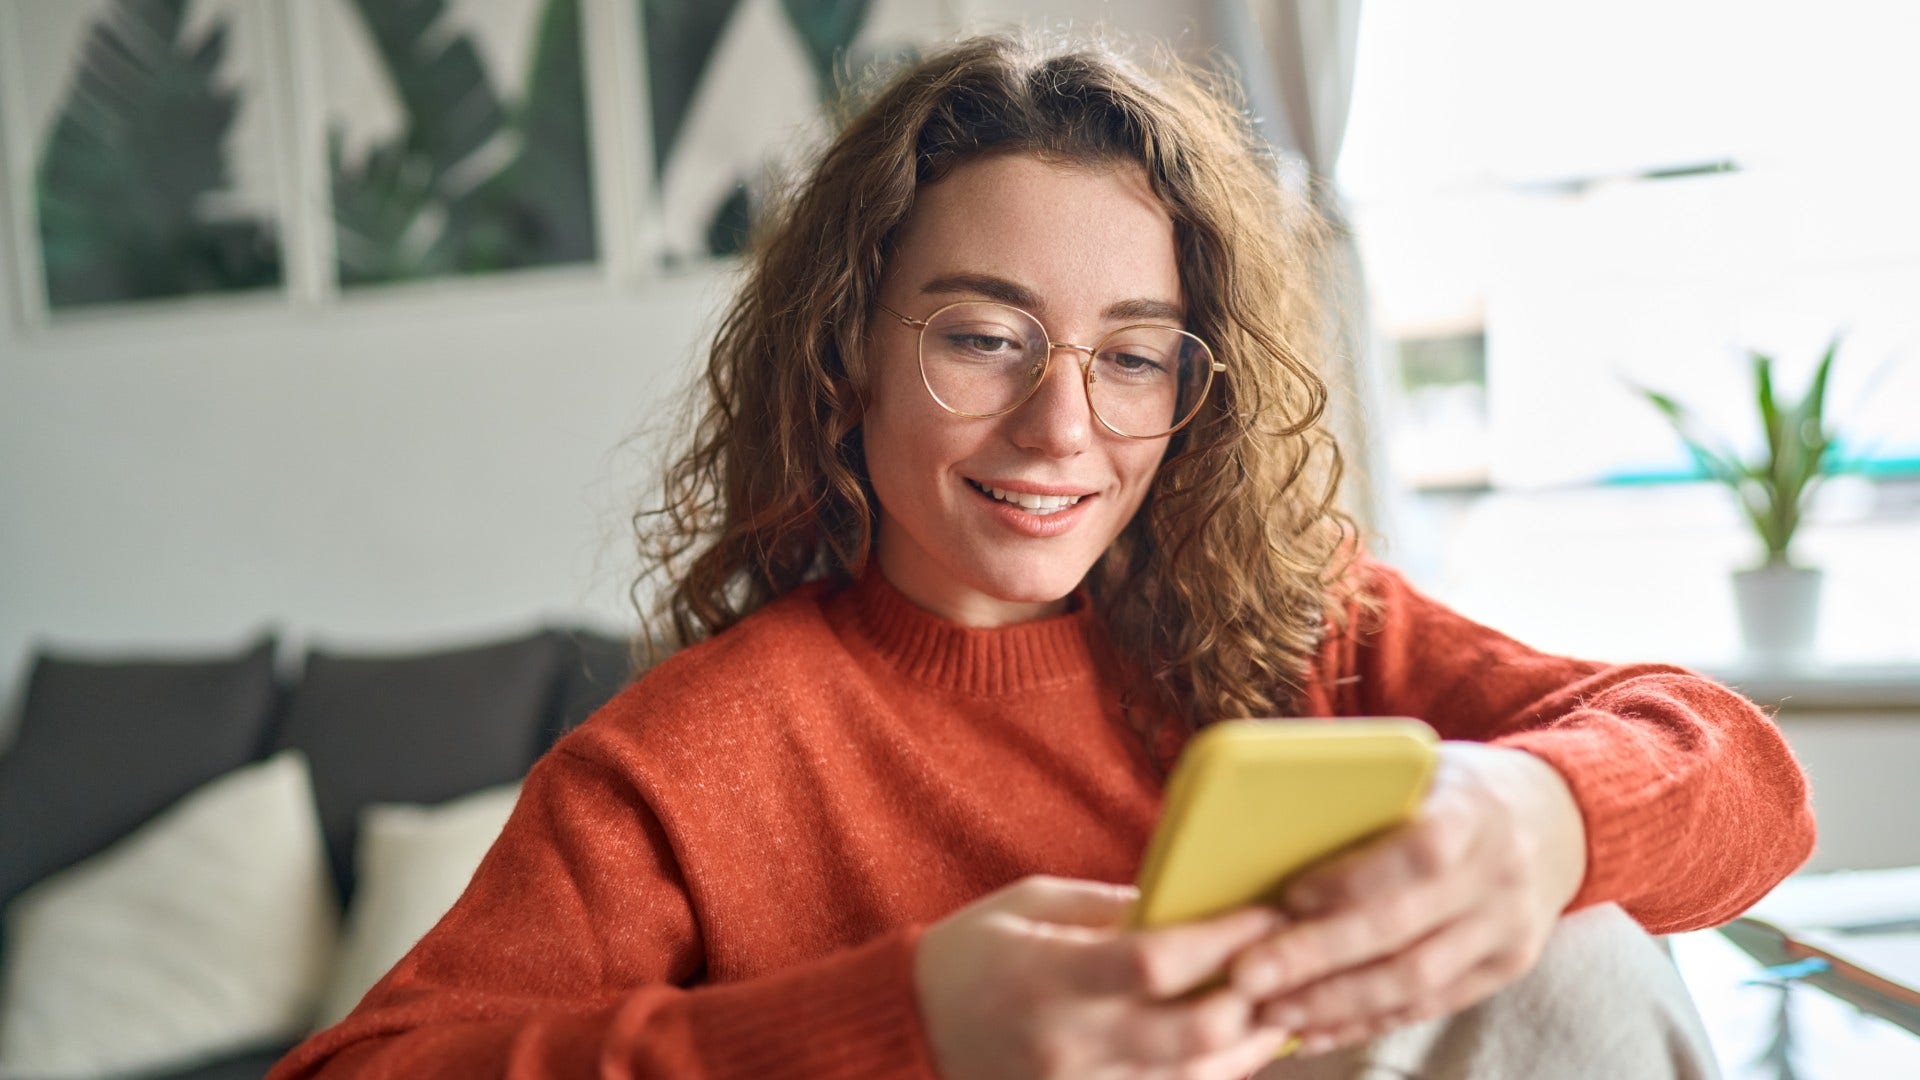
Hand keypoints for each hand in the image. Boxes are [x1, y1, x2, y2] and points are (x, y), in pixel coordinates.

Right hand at [913, 874, 1297, 1078]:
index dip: (1223, 940)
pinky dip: (1210, 1076)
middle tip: (1291, 964)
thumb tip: (1190, 902)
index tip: (1267, 911)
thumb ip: (1110, 906)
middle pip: (1191, 1035)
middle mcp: (1067, 1044)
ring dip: (1249, 1046)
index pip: (1155, 962)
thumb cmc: (970, 954)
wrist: (908, 1033)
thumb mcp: (1030, 905)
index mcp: (1047, 977)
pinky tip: (1238, 1047)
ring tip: (1285, 1008)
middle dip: (1254, 1000)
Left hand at [1227, 742, 1587, 1056]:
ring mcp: (1508, 929)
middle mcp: (1498, 874)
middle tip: (1247, 975)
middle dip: (1317, 957)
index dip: (1352, 879)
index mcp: (1473, 811)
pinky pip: (1429, 1006)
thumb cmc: (1456, 786)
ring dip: (1334, 1003)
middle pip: (1403, 929)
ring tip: (1269, 1010)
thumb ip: (1364, 793)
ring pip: (1415, 981)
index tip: (1288, 895)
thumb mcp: (1423, 766)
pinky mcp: (1505, 969)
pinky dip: (1366, 1022)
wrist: (1556, 816)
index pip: (1418, 851)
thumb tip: (1265, 820)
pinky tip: (1315, 1030)